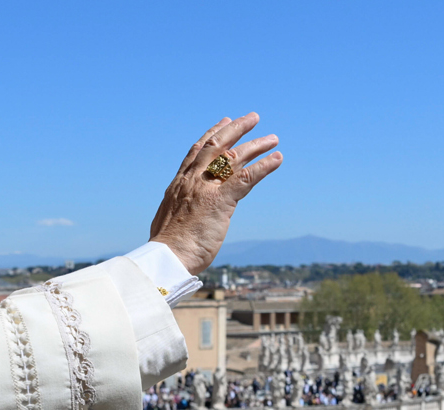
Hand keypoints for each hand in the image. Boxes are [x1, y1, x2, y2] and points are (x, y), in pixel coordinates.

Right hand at [149, 113, 281, 273]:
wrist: (166, 257)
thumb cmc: (167, 246)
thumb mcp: (168, 218)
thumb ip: (178, 208)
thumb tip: (180, 212)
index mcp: (179, 183)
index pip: (197, 150)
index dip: (212, 134)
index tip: (224, 122)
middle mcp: (192, 180)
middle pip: (217, 145)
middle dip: (236, 129)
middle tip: (252, 118)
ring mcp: (206, 189)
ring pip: (234, 158)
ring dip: (256, 145)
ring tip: (273, 139)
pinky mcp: (221, 202)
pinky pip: (246, 178)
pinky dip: (264, 166)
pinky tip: (277, 158)